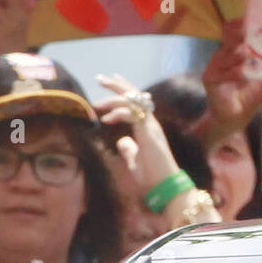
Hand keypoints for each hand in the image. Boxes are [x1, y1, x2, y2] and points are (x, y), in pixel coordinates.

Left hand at [94, 73, 181, 190]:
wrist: (165, 184)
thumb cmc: (153, 175)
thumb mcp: (136, 160)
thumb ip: (129, 149)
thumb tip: (122, 142)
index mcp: (148, 126)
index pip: (136, 100)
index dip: (124, 88)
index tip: (110, 79)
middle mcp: (151, 121)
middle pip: (134, 95)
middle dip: (116, 85)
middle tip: (100, 78)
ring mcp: (151, 126)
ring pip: (132, 102)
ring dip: (112, 100)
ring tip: (96, 104)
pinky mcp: (148, 132)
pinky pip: (132, 115)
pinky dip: (118, 114)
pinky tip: (106, 119)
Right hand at [197, 19, 261, 140]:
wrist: (233, 118)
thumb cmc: (249, 97)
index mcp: (233, 51)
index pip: (241, 33)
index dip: (251, 28)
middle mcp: (222, 54)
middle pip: (236, 39)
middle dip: (252, 39)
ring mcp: (214, 65)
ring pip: (233, 54)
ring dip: (248, 55)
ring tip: (261, 56)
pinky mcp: (210, 78)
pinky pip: (228, 73)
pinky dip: (240, 73)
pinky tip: (250, 75)